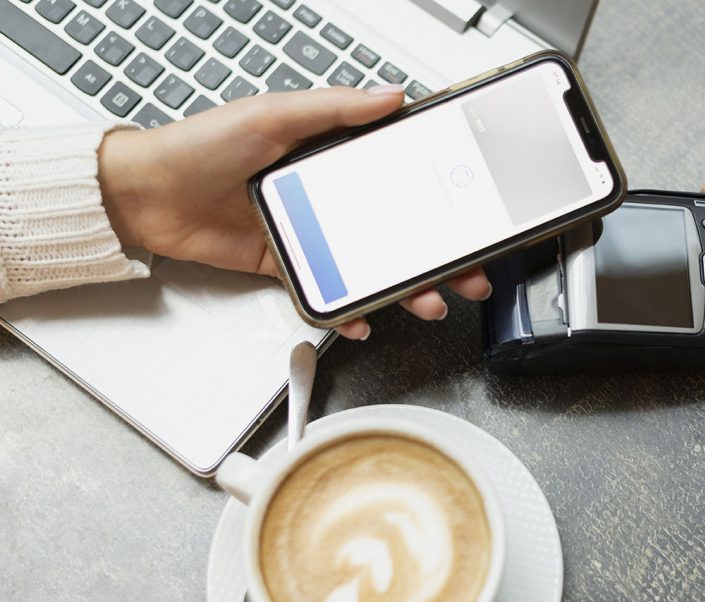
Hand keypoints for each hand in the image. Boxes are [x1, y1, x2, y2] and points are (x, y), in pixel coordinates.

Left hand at [97, 86, 490, 339]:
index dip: (440, 196)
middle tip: (466, 272)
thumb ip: (335, 108)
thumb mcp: (274, 115)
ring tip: (426, 300)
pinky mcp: (287, 264)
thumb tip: (390, 96)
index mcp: (331, 155)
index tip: (471, 213)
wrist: (147, 195)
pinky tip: (362, 317)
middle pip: (398, 229)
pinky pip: (325, 291)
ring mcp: (310, 233)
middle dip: (437, 256)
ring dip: (402, 287)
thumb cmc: (202, 145)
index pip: (401, 176)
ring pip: (370, 265)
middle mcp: (327, 195)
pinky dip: (346, 309)